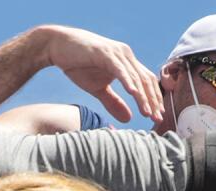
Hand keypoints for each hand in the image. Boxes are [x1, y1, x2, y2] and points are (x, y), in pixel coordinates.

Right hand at [40, 25, 163, 124]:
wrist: (58, 47)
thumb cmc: (78, 65)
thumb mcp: (98, 89)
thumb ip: (113, 102)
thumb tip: (128, 119)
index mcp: (127, 63)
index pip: (147, 82)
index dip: (154, 99)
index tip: (158, 117)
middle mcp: (126, 56)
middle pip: (146, 80)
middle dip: (153, 100)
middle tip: (158, 118)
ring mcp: (116, 53)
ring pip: (135, 76)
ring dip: (142, 95)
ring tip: (147, 112)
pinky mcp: (104, 52)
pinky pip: (120, 69)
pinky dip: (127, 81)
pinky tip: (133, 93)